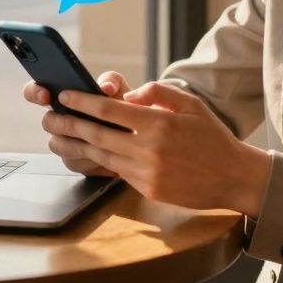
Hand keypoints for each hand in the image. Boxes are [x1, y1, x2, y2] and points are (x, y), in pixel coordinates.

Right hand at [23, 71, 130, 177]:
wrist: (137, 134)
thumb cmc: (123, 106)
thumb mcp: (120, 88)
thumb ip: (111, 80)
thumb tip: (105, 87)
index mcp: (64, 98)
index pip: (35, 92)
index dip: (34, 93)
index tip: (45, 95)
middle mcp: (60, 121)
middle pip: (47, 122)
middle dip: (61, 121)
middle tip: (74, 120)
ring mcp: (65, 142)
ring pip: (58, 145)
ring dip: (77, 141)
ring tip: (98, 137)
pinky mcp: (76, 162)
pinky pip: (74, 162)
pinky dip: (91, 158)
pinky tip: (107, 153)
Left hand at [53, 81, 272, 215]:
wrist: (233, 177)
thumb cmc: (211, 136)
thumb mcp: (191, 104)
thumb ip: (158, 93)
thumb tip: (128, 97)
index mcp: (158, 123)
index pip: (110, 111)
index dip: (83, 102)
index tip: (65, 96)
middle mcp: (149, 149)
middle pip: (97, 135)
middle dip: (68, 124)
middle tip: (49, 117)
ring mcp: (147, 172)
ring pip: (101, 156)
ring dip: (74, 146)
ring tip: (55, 137)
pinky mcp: (147, 189)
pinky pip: (116, 171)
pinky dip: (97, 161)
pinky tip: (83, 153)